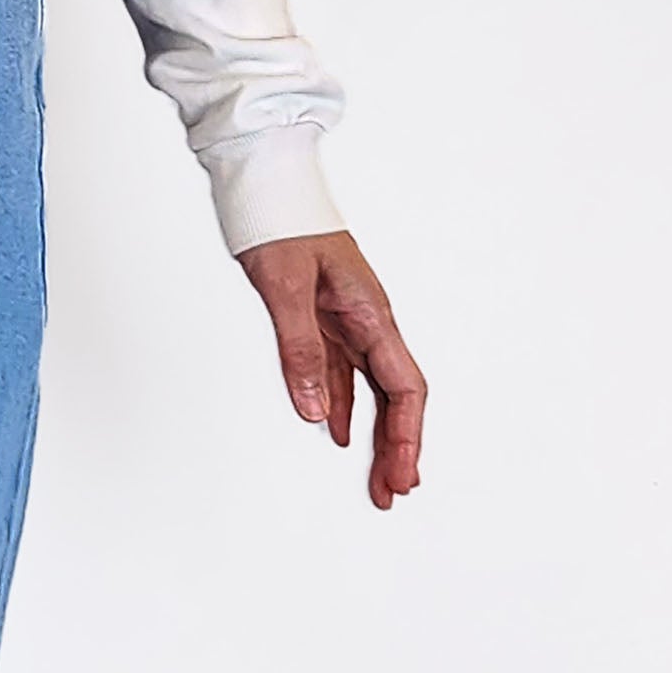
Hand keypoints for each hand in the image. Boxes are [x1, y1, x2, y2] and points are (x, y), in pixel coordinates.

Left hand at [236, 228, 426, 509]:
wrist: (264, 180)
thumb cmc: (281, 220)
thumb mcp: (285, 287)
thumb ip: (299, 348)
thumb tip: (313, 408)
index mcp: (370, 312)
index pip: (404, 386)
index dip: (407, 434)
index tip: (403, 474)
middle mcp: (366, 318)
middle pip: (394, 395)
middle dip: (398, 446)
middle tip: (392, 492)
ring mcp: (345, 318)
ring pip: (369, 387)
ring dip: (373, 432)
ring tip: (373, 476)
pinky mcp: (321, 314)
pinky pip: (339, 369)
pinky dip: (340, 401)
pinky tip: (334, 427)